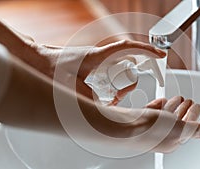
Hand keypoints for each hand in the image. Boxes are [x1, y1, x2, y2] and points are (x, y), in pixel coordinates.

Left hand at [36, 40, 165, 103]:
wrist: (38, 60)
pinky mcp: (95, 64)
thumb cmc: (52, 69)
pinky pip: (112, 71)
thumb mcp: (71, 88)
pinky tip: (105, 96)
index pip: (127, 48)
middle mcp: (101, 56)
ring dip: (122, 83)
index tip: (161, 55)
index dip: (146, 50)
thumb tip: (106, 109)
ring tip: (111, 98)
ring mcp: (98, 59)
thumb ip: (89, 100)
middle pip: (128, 62)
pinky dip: (114, 83)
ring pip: (121, 68)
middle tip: (122, 95)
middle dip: (131, 80)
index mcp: (98, 57)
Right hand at [144, 96, 199, 151]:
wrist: (123, 126)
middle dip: (184, 110)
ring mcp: (149, 127)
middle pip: (176, 122)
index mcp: (172, 140)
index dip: (193, 115)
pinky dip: (159, 105)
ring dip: (173, 107)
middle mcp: (160, 135)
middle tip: (189, 102)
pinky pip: (152, 112)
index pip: (187, 127)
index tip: (197, 106)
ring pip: (164, 116)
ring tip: (177, 99)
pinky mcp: (139, 119)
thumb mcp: (178, 128)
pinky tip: (161, 101)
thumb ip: (193, 129)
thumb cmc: (148, 130)